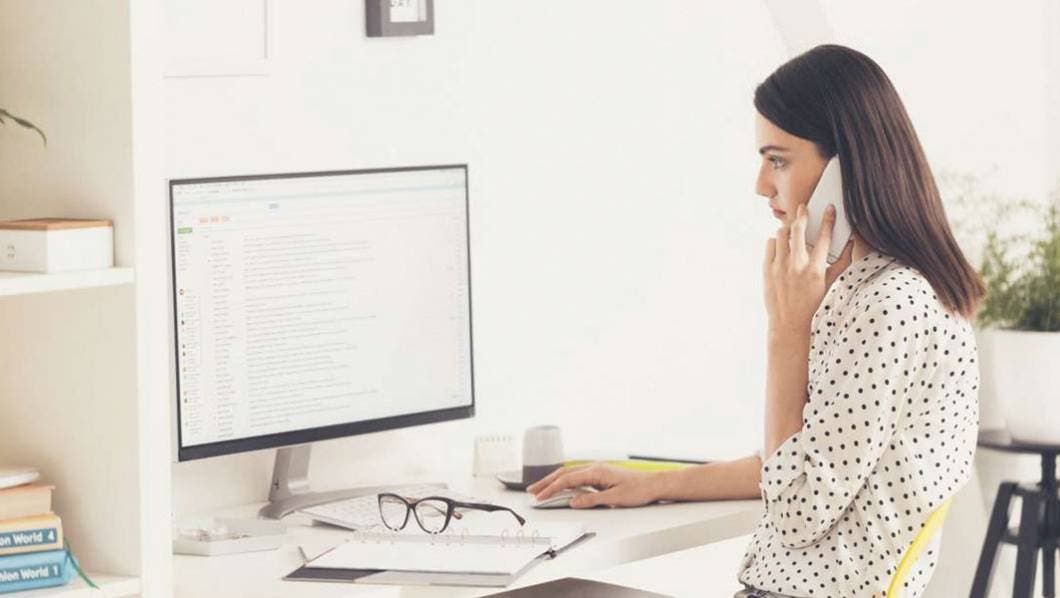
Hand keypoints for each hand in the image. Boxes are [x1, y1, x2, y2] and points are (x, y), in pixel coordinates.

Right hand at [526, 463, 660, 508]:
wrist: (654, 484)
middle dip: (546, 482)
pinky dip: (565, 481)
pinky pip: (577, 477)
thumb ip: (592, 499)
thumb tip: (573, 501)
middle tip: (532, 491)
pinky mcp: (600, 475)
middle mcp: (595, 468)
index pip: (567, 480)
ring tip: (541, 489)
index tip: (540, 497)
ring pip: (569, 474)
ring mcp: (597, 471)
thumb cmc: (638, 490)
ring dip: (554, 481)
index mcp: (596, 471)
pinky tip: (560, 486)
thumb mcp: (615, 498)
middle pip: (564, 473)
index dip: (552, 489)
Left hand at [763, 204, 852, 334]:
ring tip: (792, 231)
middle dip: (802, 214)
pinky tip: (781, 246)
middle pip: (798, 229)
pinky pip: (770, 243)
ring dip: (788, 229)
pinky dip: (776, 241)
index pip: (825, 237)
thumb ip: (841, 262)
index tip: (828, 208)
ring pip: (781, 233)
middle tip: (803, 208)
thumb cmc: (811, 302)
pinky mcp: (766, 268)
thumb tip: (852, 243)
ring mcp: (779, 266)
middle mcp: (797, 265)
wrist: (788, 320)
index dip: (828, 219)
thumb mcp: (829, 283)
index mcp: (815, 269)